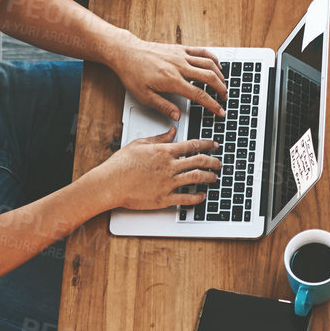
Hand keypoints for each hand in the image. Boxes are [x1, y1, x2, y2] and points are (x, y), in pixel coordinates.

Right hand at [99, 126, 221, 210]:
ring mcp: (168, 183)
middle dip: (213, 161)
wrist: (110, 184)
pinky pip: (186, 198)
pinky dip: (197, 197)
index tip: (214, 145)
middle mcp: (169, 166)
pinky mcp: (163, 199)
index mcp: (164, 151)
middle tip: (219, 162)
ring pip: (196, 178)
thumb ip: (159, 138)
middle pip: (199, 161)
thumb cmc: (121, 165)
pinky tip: (202, 196)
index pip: (192, 145)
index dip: (207, 144)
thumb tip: (171, 131)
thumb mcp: (140, 144)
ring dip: (209, 177)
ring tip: (215, 177)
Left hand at [112, 40, 226, 121]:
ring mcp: (181, 56)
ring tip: (224, 84)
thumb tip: (177, 117)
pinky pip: (201, 51)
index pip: (199, 95)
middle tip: (225, 98)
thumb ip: (163, 106)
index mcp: (172, 81)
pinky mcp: (180, 48)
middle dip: (221, 89)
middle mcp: (180, 66)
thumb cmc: (133, 74)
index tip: (220, 111)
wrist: (127, 53)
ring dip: (220, 75)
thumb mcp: (144, 96)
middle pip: (209, 78)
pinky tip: (217, 65)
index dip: (213, 105)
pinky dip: (213, 58)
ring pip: (209, 64)